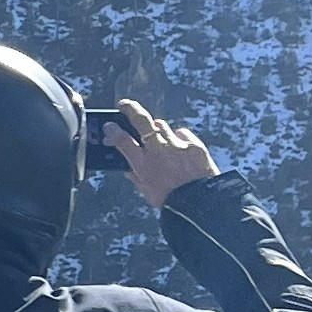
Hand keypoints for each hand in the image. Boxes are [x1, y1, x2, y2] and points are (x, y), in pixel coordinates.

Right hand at [101, 100, 219, 206]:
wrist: (202, 206)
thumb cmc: (173, 202)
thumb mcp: (147, 191)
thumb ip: (136, 176)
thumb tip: (129, 168)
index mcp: (143, 164)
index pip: (122, 140)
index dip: (112, 130)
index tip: (110, 126)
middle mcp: (158, 150)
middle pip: (141, 120)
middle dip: (130, 109)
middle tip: (124, 105)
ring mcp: (177, 145)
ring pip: (162, 125)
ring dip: (158, 129)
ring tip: (159, 138)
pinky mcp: (194, 145)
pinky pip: (182, 133)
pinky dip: (178, 137)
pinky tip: (179, 146)